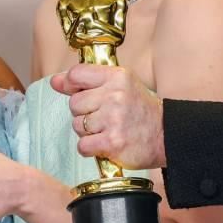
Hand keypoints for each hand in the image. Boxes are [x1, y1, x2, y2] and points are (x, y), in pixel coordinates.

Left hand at [52, 64, 166, 169]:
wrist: (167, 136)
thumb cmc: (141, 111)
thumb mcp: (121, 86)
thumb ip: (88, 81)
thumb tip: (55, 81)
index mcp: (117, 77)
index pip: (77, 74)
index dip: (71, 85)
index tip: (77, 92)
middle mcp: (115, 96)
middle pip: (74, 104)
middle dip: (84, 113)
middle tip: (103, 117)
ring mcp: (113, 120)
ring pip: (77, 126)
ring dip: (88, 132)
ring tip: (107, 130)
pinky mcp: (112, 143)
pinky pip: (82, 145)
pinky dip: (90, 148)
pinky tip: (104, 144)